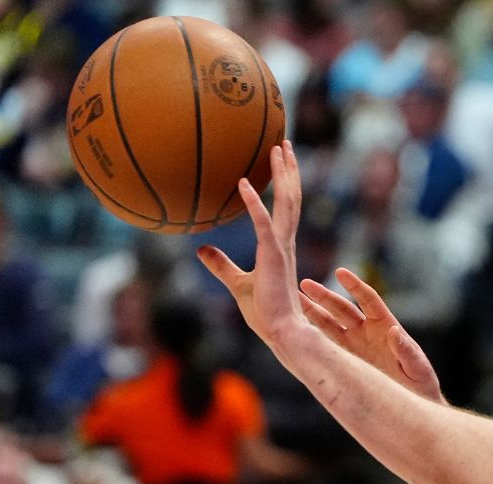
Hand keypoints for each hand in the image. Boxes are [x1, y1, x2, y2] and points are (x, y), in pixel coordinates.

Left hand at [197, 141, 307, 351]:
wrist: (279, 331)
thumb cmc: (264, 312)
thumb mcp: (236, 282)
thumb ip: (220, 264)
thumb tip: (200, 249)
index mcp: (280, 245)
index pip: (286, 207)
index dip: (286, 182)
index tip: (282, 160)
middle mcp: (285, 241)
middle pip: (291, 197)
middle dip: (288, 169)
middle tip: (284, 143)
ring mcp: (281, 247)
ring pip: (286, 203)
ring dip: (281, 175)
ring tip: (276, 150)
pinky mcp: (272, 256)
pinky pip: (262, 223)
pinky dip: (254, 202)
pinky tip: (243, 183)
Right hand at [300, 268, 442, 401]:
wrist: (412, 407)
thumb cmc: (421, 386)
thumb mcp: (418, 368)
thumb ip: (407, 351)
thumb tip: (394, 331)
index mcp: (385, 326)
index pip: (368, 300)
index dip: (354, 286)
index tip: (340, 272)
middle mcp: (367, 333)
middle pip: (342, 309)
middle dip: (323, 296)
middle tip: (303, 283)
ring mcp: (354, 347)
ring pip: (329, 325)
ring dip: (312, 312)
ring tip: (293, 300)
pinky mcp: (346, 362)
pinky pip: (326, 347)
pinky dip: (312, 337)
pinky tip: (296, 329)